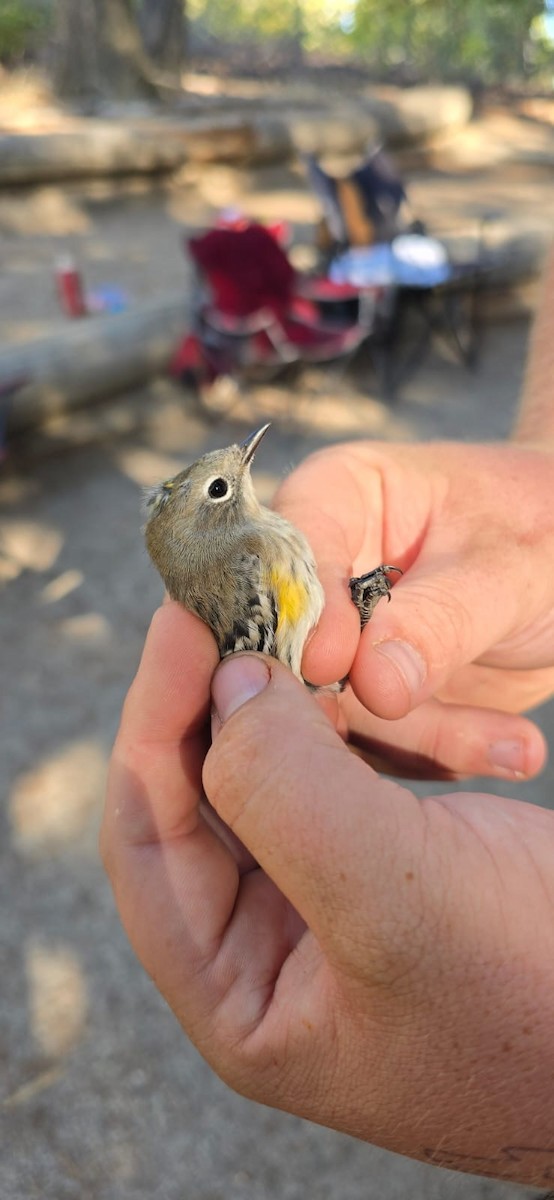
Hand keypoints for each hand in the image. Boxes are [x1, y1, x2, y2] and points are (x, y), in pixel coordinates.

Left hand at [101, 604, 553, 1188]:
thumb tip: (227, 687)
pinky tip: (388, 683)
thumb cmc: (533, 1006)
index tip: (179, 625)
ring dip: (301, 700)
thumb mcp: (396, 903)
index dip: (154, 724)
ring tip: (317, 627)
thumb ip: (287, 795)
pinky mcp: (393, 864)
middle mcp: (268, 949)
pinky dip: (367, 721)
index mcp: (238, 995)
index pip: (149, 840)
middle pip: (206, 797)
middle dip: (222, 698)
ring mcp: (332, 901)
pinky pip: (349, 772)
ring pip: (280, 773)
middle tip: (239, 603)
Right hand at [274, 440, 553, 779]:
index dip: (302, 609)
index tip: (330, 665)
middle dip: (353, 700)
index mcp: (336, 497)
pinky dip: (441, 756)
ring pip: (333, 709)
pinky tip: (512, 749)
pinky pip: (379, 745)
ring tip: (517, 746)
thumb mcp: (507, 567)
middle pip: (289, 646)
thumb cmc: (544, 530)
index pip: (289, 551)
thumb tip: (373, 683)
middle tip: (411, 722)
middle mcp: (321, 572)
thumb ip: (439, 619)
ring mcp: (340, 643)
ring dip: (422, 738)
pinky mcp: (368, 699)